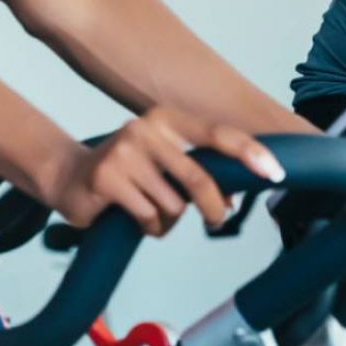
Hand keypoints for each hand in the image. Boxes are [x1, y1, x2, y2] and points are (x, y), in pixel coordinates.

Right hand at [45, 108, 284, 235]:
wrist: (69, 178)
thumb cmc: (128, 174)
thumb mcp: (164, 163)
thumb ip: (196, 172)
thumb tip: (233, 200)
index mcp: (167, 118)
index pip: (217, 133)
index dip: (250, 152)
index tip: (276, 173)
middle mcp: (146, 128)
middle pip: (199, 178)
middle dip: (214, 207)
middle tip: (217, 220)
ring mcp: (124, 152)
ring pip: (173, 205)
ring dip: (170, 220)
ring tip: (150, 212)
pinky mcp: (107, 179)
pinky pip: (149, 217)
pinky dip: (151, 227)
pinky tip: (134, 219)